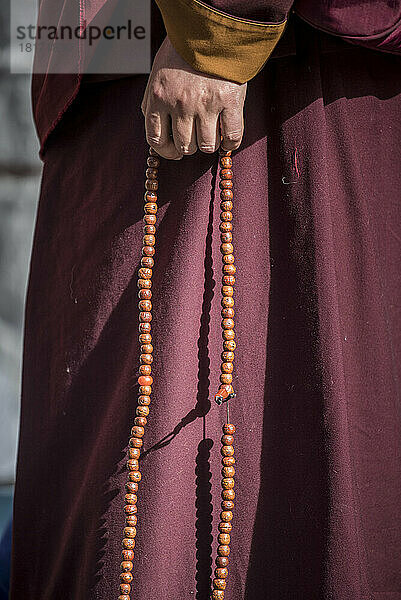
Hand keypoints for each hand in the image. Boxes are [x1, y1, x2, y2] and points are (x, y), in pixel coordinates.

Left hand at [141, 36, 246, 159]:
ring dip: (210, 143)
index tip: (175, 152)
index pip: (157, 141)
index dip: (167, 151)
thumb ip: (154, 104)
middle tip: (197, 136)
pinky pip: (231, 138)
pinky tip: (228, 138)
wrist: (212, 25)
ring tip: (213, 132)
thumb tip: (158, 135)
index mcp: (159, 97)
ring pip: (206, 146)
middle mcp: (180, 104)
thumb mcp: (158, 75)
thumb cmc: (183, 51)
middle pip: (185, 146)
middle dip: (191, 145)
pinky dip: (230, 143)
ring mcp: (205, 104)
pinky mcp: (229, 101)